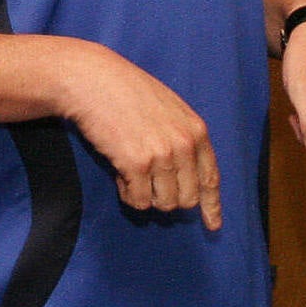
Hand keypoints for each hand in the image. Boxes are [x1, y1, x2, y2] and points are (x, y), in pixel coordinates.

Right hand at [57, 43, 222, 230]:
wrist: (93, 80)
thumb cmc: (126, 91)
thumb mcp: (169, 108)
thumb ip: (183, 138)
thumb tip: (185, 176)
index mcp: (196, 130)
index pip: (210, 178)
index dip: (211, 206)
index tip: (212, 225)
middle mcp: (184, 145)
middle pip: (187, 199)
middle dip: (167, 198)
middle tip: (147, 182)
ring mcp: (162, 156)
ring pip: (164, 203)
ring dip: (146, 195)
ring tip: (130, 172)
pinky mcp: (137, 165)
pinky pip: (139, 201)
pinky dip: (128, 194)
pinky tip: (119, 174)